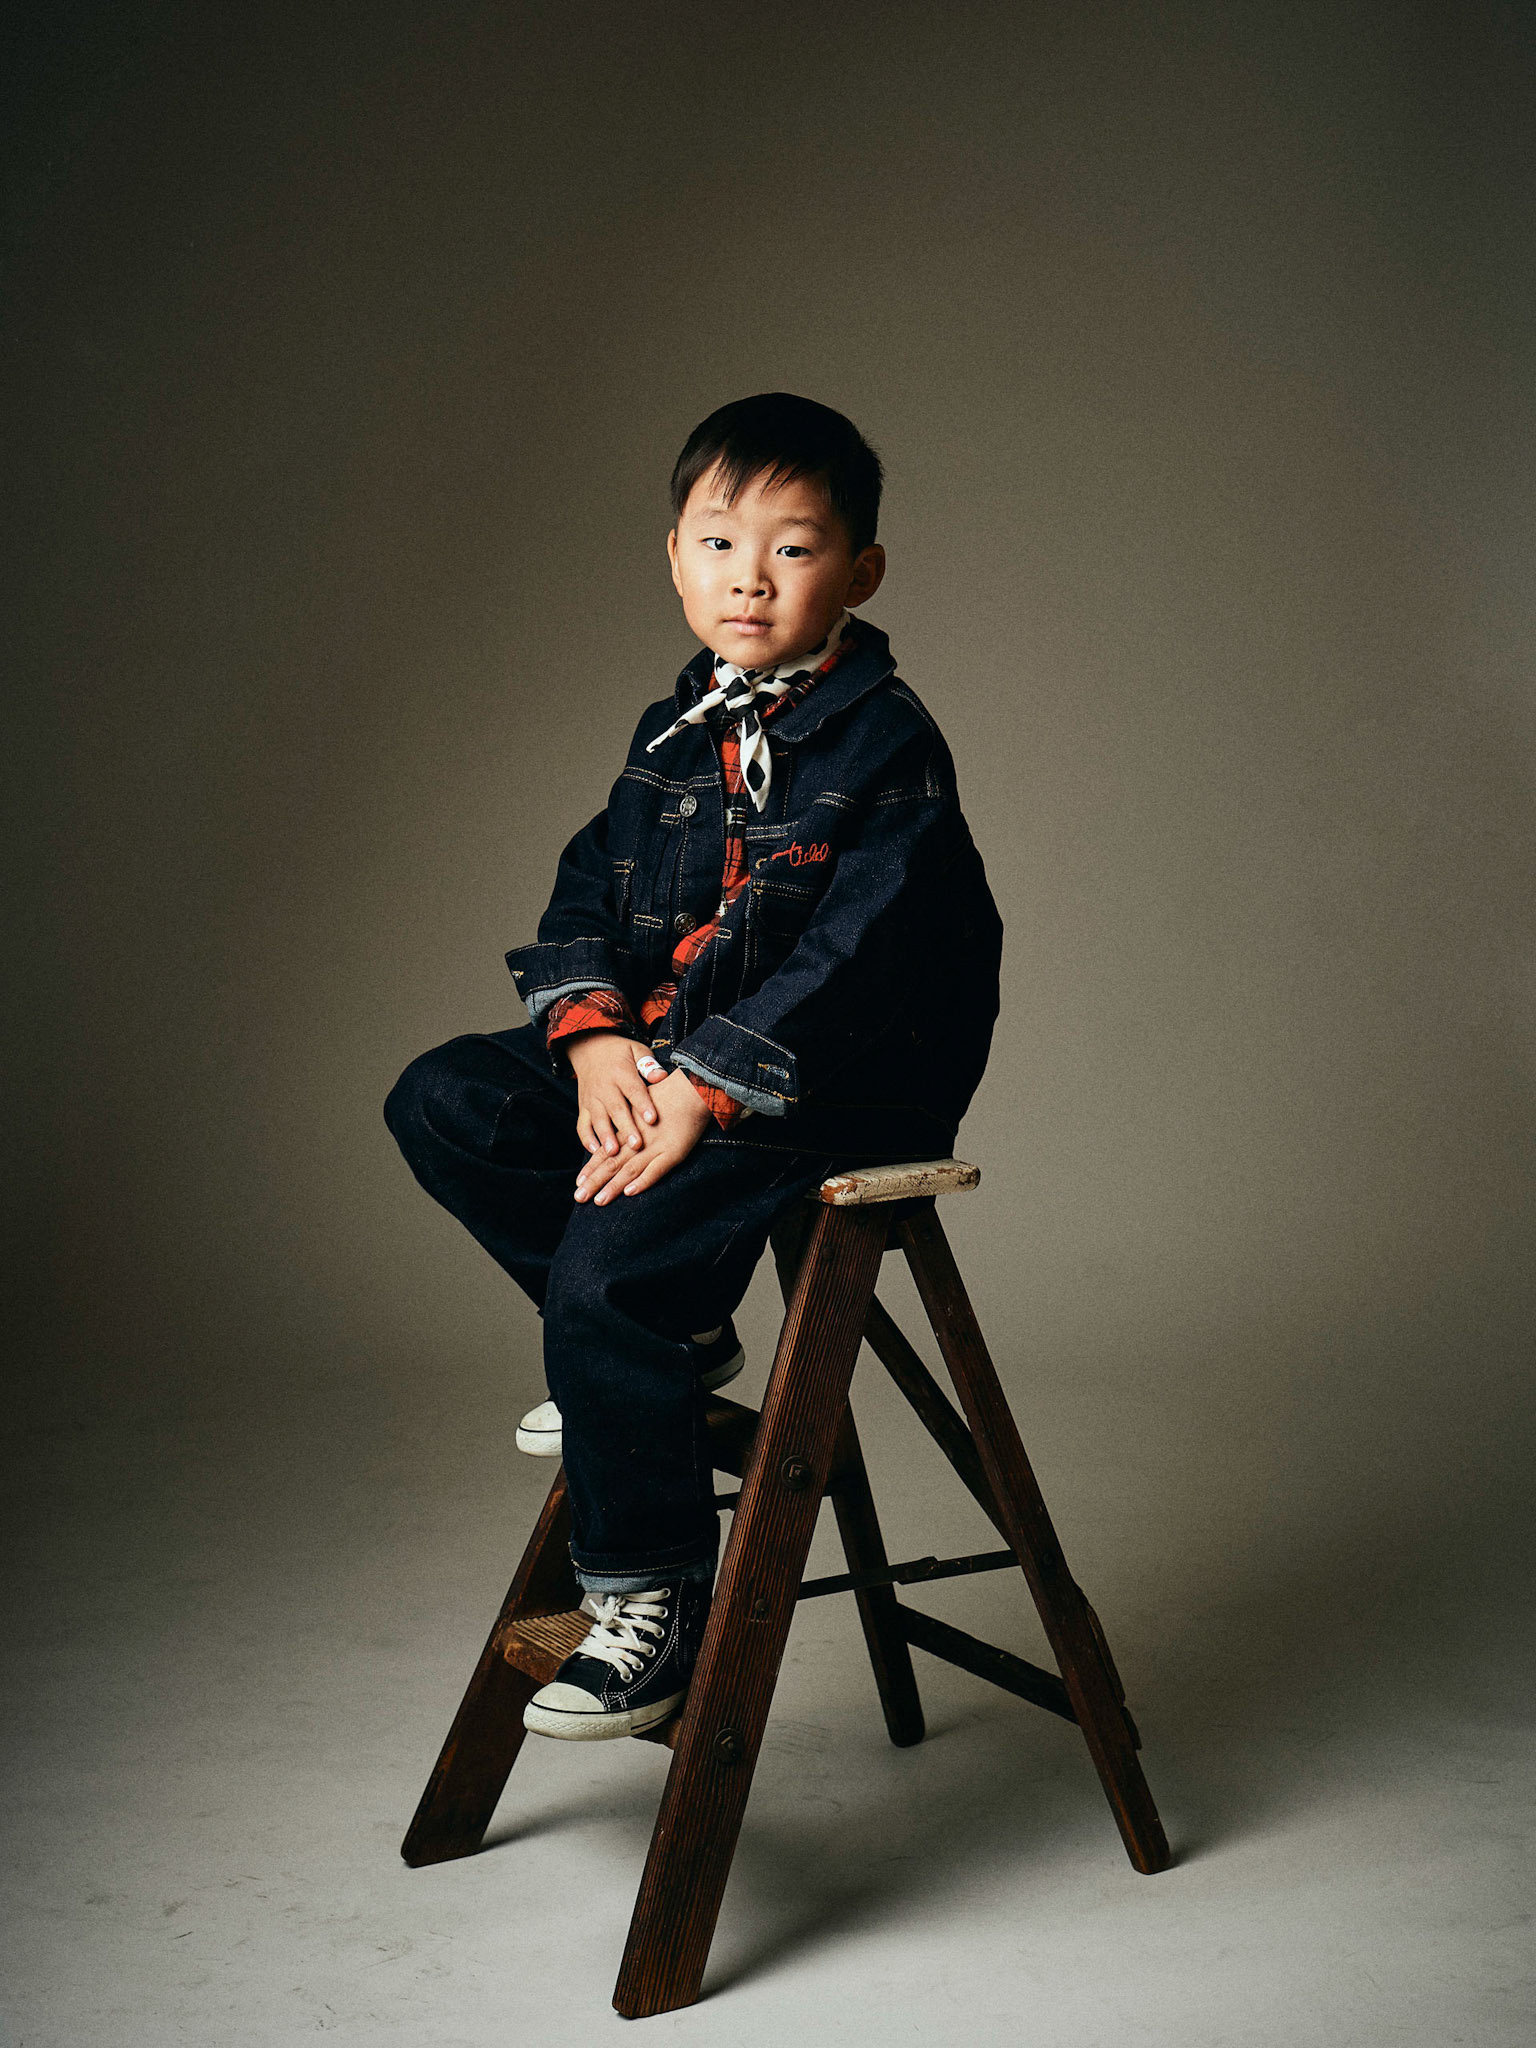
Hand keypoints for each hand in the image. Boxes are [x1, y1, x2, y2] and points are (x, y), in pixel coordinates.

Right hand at [564, 1031, 660, 1159]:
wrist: (589, 1048)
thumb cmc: (620, 1053)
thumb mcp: (636, 1050)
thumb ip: (648, 1064)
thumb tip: (661, 1077)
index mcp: (621, 1072)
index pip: (633, 1090)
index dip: (643, 1104)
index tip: (652, 1119)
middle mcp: (604, 1087)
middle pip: (616, 1109)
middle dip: (626, 1127)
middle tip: (636, 1144)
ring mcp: (592, 1099)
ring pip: (598, 1120)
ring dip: (605, 1137)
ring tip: (613, 1152)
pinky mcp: (584, 1108)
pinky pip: (582, 1125)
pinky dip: (586, 1139)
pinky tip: (595, 1151)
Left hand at [574, 1067, 713, 1203]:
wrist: (693, 1088)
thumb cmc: (671, 1093)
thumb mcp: (643, 1104)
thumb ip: (631, 1119)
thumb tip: (623, 1132)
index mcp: (629, 1128)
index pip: (605, 1150)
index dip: (591, 1167)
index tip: (578, 1181)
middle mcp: (638, 1138)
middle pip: (611, 1162)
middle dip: (594, 1181)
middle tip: (579, 1197)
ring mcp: (655, 1146)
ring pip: (629, 1169)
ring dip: (613, 1186)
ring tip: (599, 1201)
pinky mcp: (674, 1151)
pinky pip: (656, 1170)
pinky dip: (643, 1181)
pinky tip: (629, 1192)